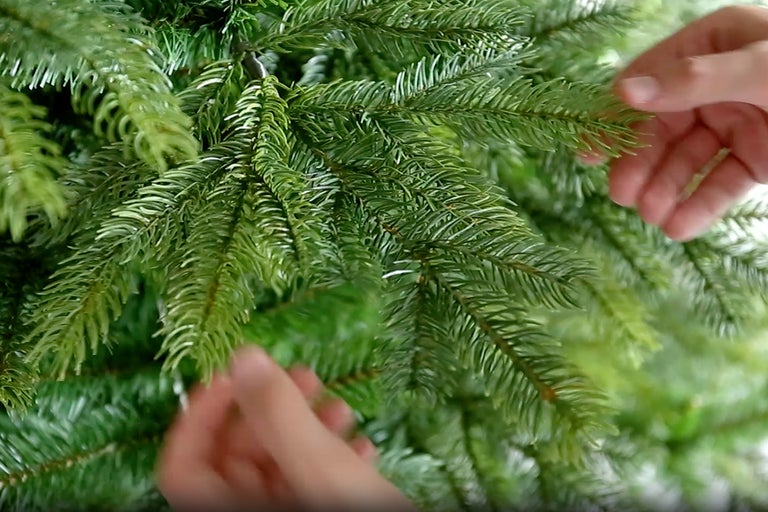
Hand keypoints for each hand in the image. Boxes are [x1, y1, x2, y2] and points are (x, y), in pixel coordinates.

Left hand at [156, 346, 414, 510]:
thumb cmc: (358, 511)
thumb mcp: (318, 463)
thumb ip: (277, 412)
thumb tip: (242, 356)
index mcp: (232, 509)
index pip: (184, 466)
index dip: (200, 415)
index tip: (233, 374)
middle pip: (238, 455)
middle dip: (271, 408)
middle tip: (306, 377)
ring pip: (279, 462)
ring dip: (306, 425)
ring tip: (340, 406)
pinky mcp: (318, 509)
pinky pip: (309, 480)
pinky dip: (330, 454)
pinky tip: (360, 445)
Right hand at [590, 5, 767, 240]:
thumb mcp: (759, 67)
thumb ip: (692, 80)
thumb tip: (625, 92)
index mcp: (713, 45)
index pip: (650, 81)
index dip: (616, 116)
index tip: (588, 149)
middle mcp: (717, 84)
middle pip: (664, 127)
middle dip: (642, 162)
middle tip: (622, 194)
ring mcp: (736, 121)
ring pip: (688, 160)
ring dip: (668, 189)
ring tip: (653, 217)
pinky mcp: (756, 157)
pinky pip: (720, 183)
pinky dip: (701, 206)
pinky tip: (681, 227)